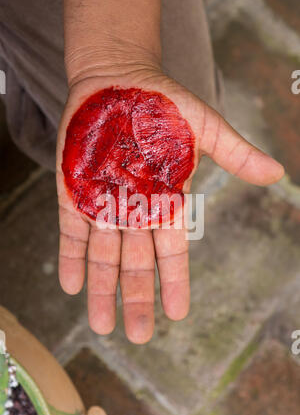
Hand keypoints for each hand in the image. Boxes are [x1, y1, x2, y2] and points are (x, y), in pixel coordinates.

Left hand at [56, 68, 283, 343]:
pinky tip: (73, 286)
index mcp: (164, 201)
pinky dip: (72, 258)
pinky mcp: (73, 192)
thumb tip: (277, 173)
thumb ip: (234, 154)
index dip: (174, 282)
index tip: (177, 314)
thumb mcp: (205, 128)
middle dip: (136, 299)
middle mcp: (133, 210)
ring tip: (101, 325)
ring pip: (102, 255)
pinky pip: (71, 232)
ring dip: (102, 289)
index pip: (172, 250)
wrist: (116, 78)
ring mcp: (102, 203)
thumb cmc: (162, 103)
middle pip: (136, 263)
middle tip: (138, 336)